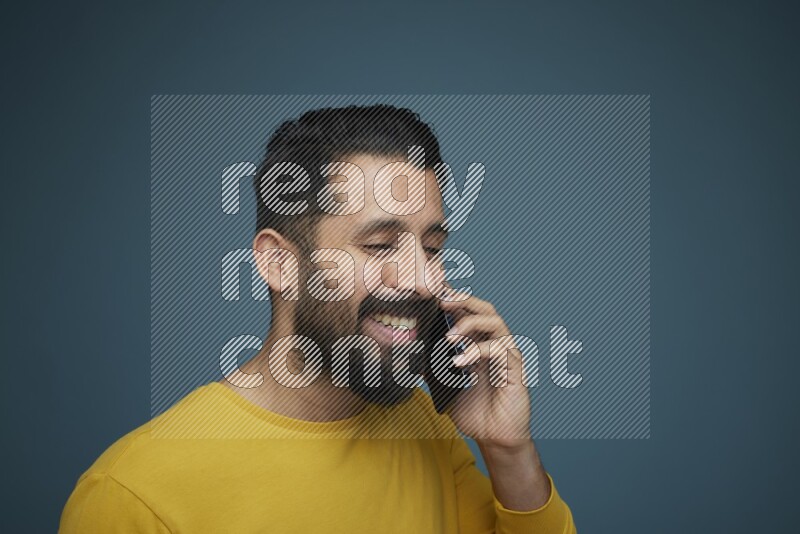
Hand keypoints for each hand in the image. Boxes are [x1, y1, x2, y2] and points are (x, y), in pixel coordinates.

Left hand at [438, 291, 532, 447]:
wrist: (494, 438)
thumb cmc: (473, 412)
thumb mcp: (444, 386)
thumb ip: (432, 368)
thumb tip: (409, 353)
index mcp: (477, 344)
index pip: (467, 313)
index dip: (453, 299)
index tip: (432, 292)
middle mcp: (493, 345)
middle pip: (484, 308)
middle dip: (462, 300)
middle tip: (441, 301)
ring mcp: (506, 355)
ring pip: (495, 322)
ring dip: (470, 323)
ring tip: (449, 336)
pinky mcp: (515, 369)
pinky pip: (500, 349)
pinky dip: (478, 351)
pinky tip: (460, 362)